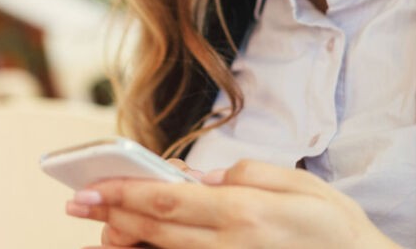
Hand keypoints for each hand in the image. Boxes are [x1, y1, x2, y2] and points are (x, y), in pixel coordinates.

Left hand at [64, 159, 399, 248]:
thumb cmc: (338, 227)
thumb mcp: (302, 182)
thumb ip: (248, 174)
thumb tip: (201, 178)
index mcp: (246, 213)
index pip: (169, 201)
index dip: (125, 193)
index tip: (94, 186)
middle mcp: (233, 246)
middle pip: (158, 230)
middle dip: (114, 214)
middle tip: (78, 204)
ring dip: (130, 240)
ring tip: (101, 227)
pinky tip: (142, 246)